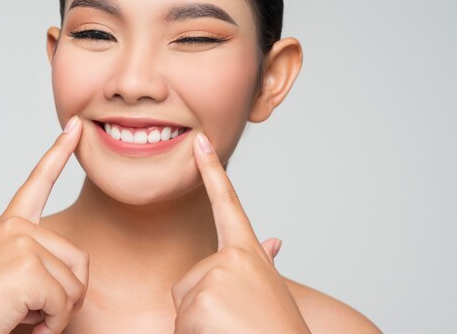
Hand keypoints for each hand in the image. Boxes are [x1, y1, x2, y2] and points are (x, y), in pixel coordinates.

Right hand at [0, 116, 87, 333]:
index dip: (59, 152)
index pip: (39, 182)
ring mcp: (21, 242)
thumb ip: (41, 264)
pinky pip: (66, 304)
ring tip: (20, 315)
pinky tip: (23, 323)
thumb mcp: (13, 280)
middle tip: (29, 309)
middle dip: (65, 296)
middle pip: (79, 261)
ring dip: (56, 314)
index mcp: (10, 226)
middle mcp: (17, 228)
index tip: (75, 125)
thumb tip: (79, 274)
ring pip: (76, 285)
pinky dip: (51, 326)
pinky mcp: (27, 267)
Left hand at [171, 132, 310, 333]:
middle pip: (188, 280)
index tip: (199, 142)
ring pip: (182, 306)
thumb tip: (274, 240)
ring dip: (198, 326)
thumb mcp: (270, 290)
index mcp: (248, 254)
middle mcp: (230, 259)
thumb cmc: (278, 328)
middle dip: (200, 306)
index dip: (212, 170)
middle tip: (232, 322)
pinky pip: (179, 325)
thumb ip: (261, 262)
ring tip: (230, 333)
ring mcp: (214, 278)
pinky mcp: (199, 301)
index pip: (227, 203)